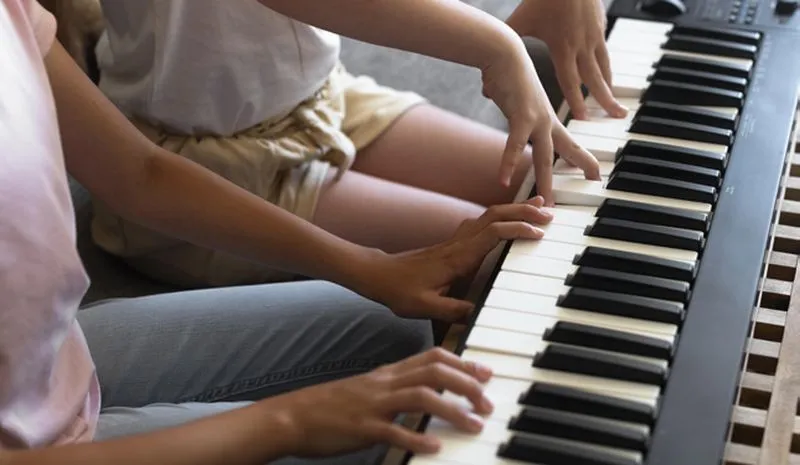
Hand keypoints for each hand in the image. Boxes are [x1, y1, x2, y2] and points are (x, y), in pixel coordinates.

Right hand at [274, 347, 494, 457]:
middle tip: (488, 403)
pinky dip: (417, 438)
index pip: (432, 357)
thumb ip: (397, 385)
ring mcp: (373, 404)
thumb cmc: (332, 405)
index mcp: (388, 373)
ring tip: (474, 425)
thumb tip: (428, 390)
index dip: (463, 363)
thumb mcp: (368, 388)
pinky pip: (393, 430)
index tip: (486, 375)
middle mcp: (384, 383)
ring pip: (420, 397)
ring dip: (452, 410)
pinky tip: (434, 447)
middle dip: (466, 385)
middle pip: (433, 372)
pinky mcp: (362, 428)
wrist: (293, 415)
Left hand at [356, 196, 552, 321]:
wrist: (377, 275)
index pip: (491, 235)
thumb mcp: (423, 307)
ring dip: (514, 210)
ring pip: (489, 216)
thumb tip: (478, 313)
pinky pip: (482, 223)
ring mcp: (455, 241)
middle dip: (523, 212)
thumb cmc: (399, 291)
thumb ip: (451, 310)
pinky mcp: (453, 243)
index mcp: (456, 258)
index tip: (538, 234)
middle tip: (549, 213)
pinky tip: (509, 220)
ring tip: (538, 207)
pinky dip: (501, 217)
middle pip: (495, 217)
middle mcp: (458, 244)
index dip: (516, 231)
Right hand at [480, 32, 599, 202]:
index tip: (595, 174)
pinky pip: (514, 145)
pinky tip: (502, 179)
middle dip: (582, 167)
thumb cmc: (506, 72)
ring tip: (546, 202)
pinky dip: (508, 163)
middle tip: (596, 182)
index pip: (569, 144)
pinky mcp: (520, 116)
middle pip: (567, 150)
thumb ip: (502, 99)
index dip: (583, 159)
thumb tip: (490, 93)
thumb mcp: (510, 94)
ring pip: (543, 156)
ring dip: (545, 180)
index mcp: (547, 119)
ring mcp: (536, 119)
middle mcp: (546, 121)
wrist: (503, 53)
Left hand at [506, 0, 627, 119]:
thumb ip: (509, 37)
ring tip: (616, 107)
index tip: (582, 118)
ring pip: (604, 69)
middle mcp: (581, 46)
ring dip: (610, 89)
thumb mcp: (522, 19)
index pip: (570, 80)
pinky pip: (605, 55)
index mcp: (562, 47)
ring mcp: (593, 37)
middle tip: (616, 117)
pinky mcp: (600, 29)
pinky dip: (608, 70)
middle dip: (605, 100)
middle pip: (595, 79)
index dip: (576, 100)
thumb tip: (487, 53)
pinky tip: (608, 80)